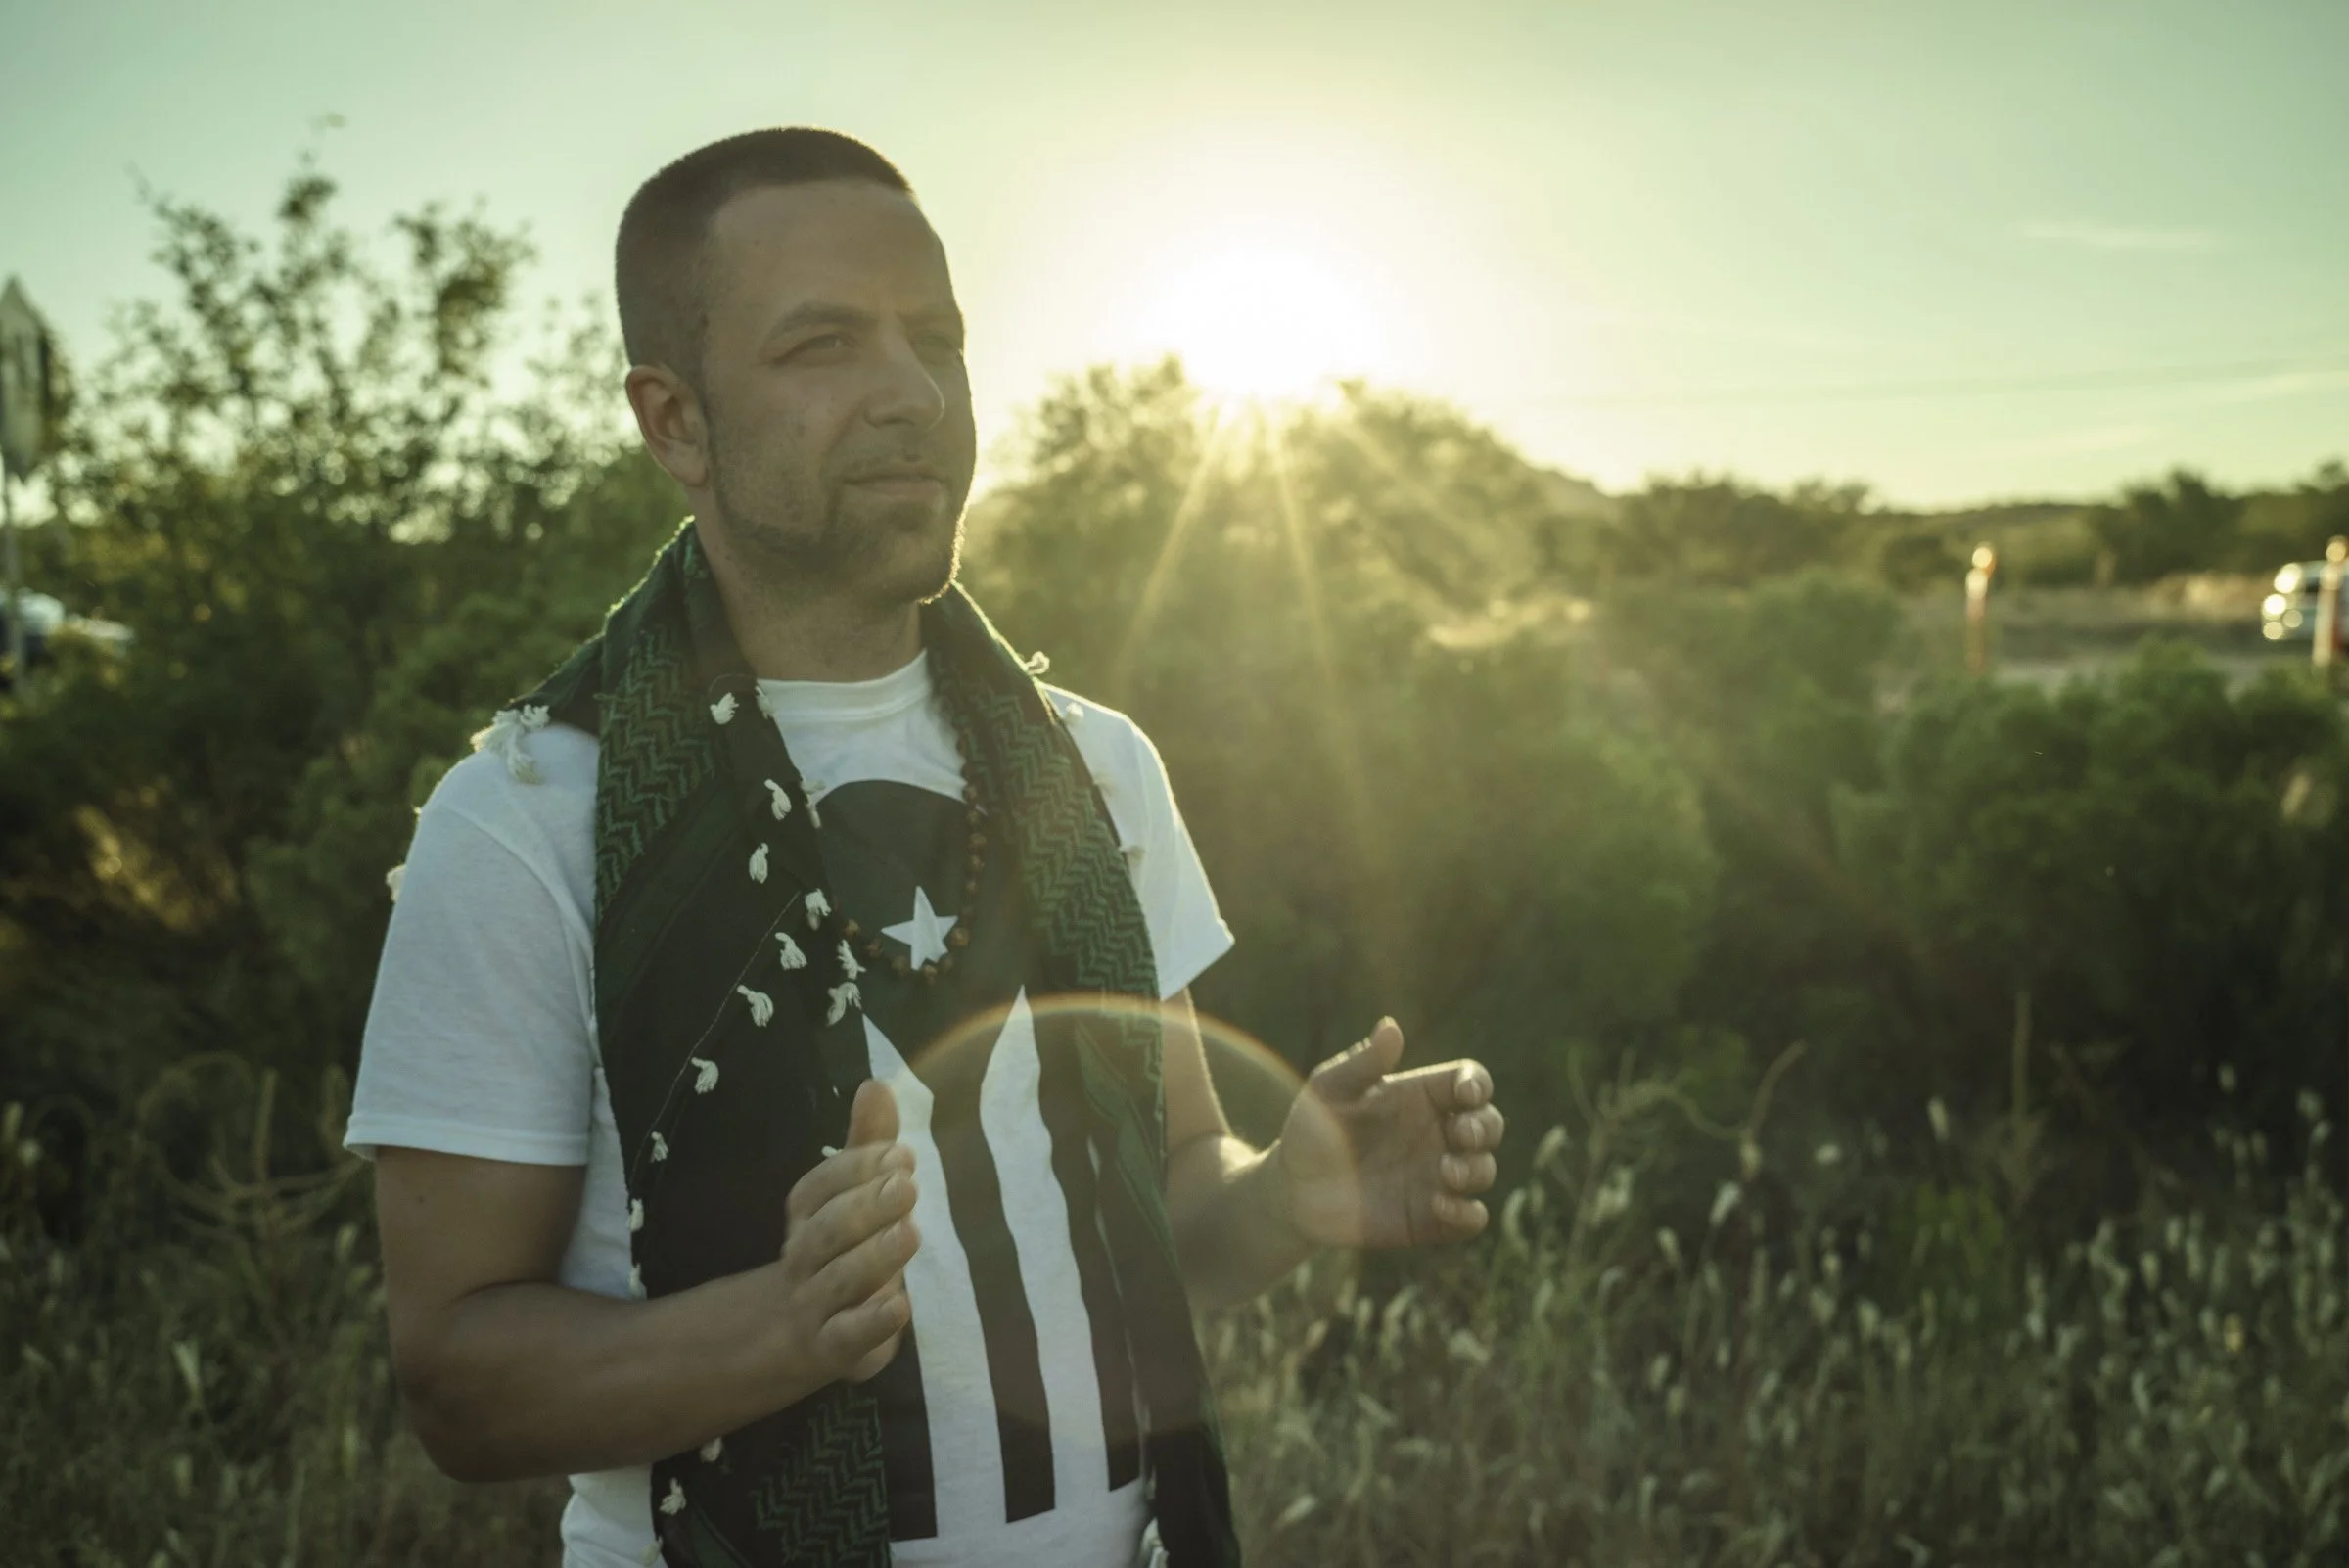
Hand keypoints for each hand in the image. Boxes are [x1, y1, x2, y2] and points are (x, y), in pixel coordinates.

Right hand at [763, 1079, 919, 1395]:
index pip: (819, 1188)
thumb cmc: (840, 1249)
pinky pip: (847, 1336)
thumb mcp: (850, 1198)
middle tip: (909, 1186)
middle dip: (866, 1206)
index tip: (901, 1155)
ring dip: (874, 1256)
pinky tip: (901, 1304)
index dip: (856, 1170)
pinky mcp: (835, 1349)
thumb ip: (866, 1145)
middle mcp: (803, 1258)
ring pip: (837, 1281)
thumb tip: (876, 1083)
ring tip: (911, 1233)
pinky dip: (872, 1322)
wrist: (798, 1333)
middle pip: (826, 1231)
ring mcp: (815, 1305)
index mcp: (805, 1216)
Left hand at [1275, 1018, 1504, 1249]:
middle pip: (1490, 1124)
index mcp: (1422, 1097)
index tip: (1466, 1095)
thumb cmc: (1311, 1130)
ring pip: (1485, 1169)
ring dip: (1476, 1170)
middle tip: (1461, 1135)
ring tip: (1445, 1173)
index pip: (1470, 1081)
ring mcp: (1438, 1177)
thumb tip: (1391, 1025)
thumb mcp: (1330, 1090)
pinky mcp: (1432, 1218)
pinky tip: (1440, 1206)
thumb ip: (1363, 1063)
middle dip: (1485, 1128)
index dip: (1478, 1084)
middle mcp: (1438, 1134)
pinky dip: (1468, 1214)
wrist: (1292, 1190)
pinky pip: (1472, 1219)